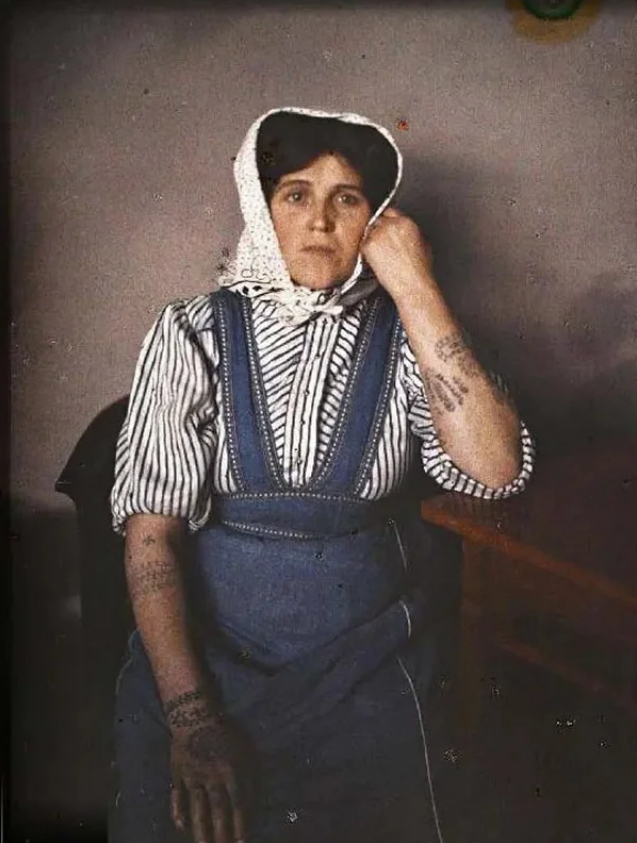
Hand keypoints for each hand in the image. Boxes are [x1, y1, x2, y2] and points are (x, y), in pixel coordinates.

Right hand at [170, 715, 255, 842]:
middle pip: (217, 810)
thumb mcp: (246, 748)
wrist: (195, 714)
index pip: (238, 802)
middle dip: (221, 832)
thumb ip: (252, 773)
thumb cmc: (226, 731)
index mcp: (231, 769)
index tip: (243, 840)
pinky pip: (177, 796)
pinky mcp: (177, 774)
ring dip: (201, 830)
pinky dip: (178, 811)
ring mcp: (192, 776)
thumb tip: (257, 798)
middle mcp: (212, 776)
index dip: (241, 822)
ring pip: (197, 808)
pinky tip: (181, 827)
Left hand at [361, 208, 434, 301]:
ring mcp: (379, 234)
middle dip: (379, 231)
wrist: (412, 284)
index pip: (391, 212)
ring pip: (369, 232)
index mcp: (406, 222)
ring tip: (381, 256)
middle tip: (382, 246)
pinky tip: (376, 261)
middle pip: (378, 221)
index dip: (388, 222)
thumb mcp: (423, 245)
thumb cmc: (419, 270)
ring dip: (372, 241)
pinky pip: (363, 244)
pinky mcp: (369, 245)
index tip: (386, 230)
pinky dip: (366, 252)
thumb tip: (404, 234)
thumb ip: (411, 233)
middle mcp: (392, 224)